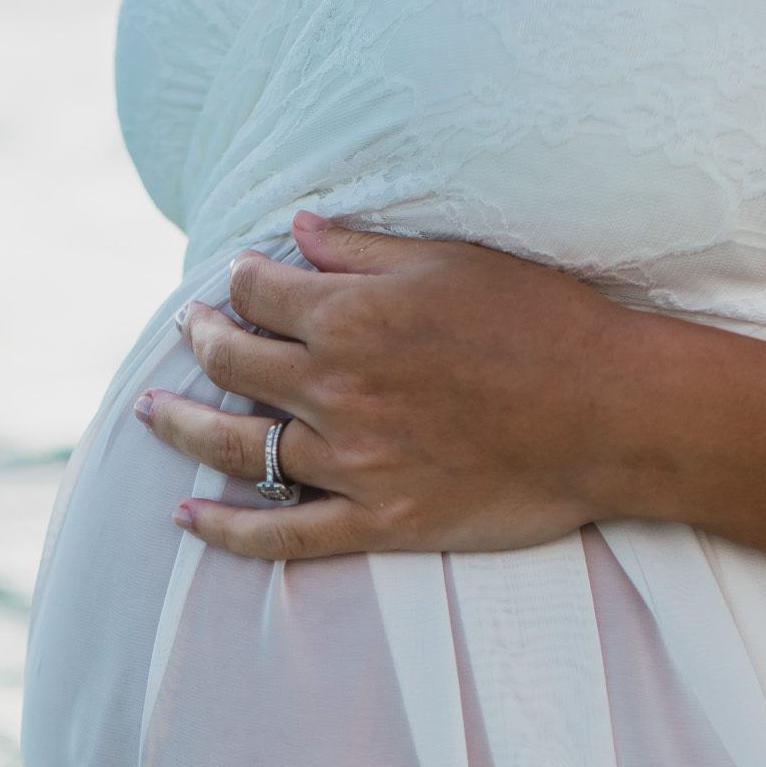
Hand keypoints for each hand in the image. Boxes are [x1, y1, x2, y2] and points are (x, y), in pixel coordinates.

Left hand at [139, 210, 654, 560]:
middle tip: (187, 330)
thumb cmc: (545, 323)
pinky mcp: (381, 520)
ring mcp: (354, 462)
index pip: (258, 292)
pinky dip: (227, 531)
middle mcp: (338, 390)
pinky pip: (283, 536)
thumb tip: (299, 231)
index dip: (239, 280)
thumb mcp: (453, 262)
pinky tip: (187, 519)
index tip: (237, 279)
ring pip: (241, 448)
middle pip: (234, 363)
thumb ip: (364, 250)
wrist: (614, 414)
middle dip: (200, 340)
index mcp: (351, 317)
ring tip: (151, 413)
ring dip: (184, 428)